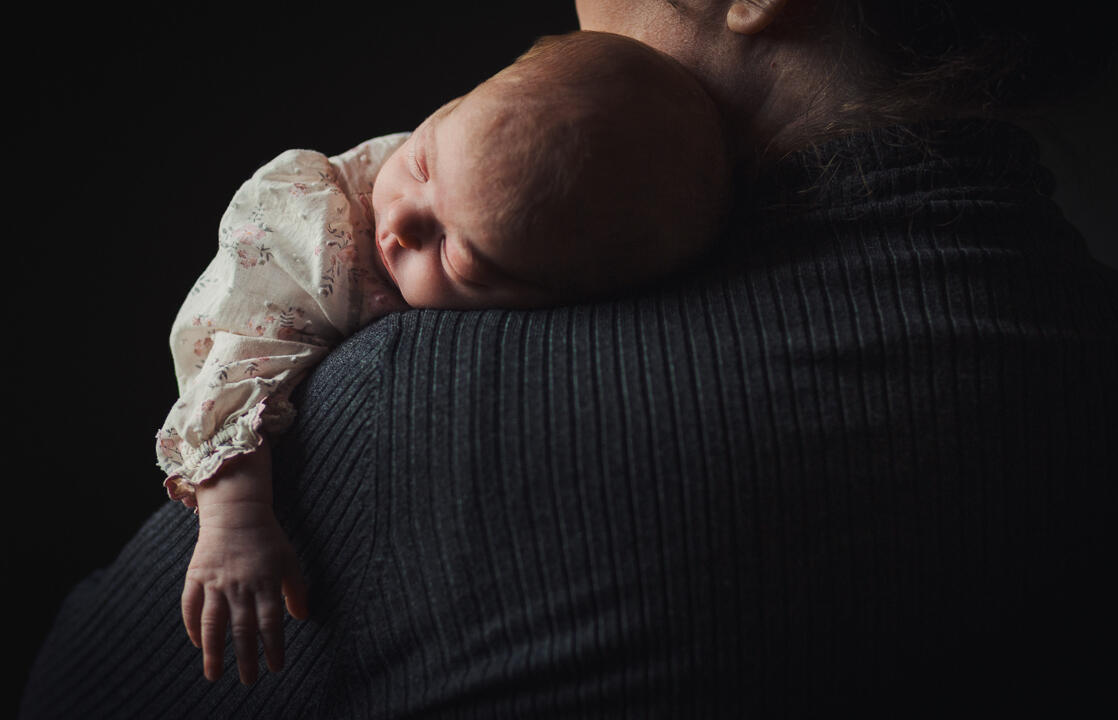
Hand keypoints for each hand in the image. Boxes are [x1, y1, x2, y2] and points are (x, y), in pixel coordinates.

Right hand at [181, 445, 308, 683]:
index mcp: (265, 582)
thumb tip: (302, 617)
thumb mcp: (289, 560)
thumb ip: (296, 590)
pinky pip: (191, 606)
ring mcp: (215, 582)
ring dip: (213, 652)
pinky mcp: (197, 576)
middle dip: (245, 659)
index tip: (275, 667)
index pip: (270, 623)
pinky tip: (197, 644)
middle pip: (242, 629)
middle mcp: (240, 586)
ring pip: (213, 624)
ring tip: (214, 676)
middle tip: (248, 681)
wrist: (236, 510)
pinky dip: (192, 627)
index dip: (273, 647)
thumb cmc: (267, 537)